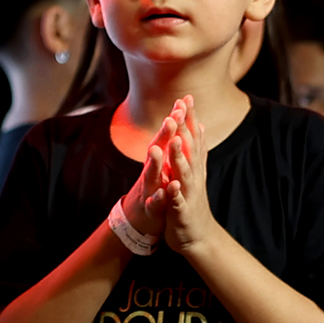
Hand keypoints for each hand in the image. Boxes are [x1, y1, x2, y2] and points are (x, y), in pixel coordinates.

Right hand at [118, 96, 190, 245]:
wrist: (140, 220)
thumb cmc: (154, 189)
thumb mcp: (163, 164)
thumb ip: (169, 142)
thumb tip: (176, 118)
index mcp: (159, 161)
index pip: (167, 137)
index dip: (175, 120)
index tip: (183, 102)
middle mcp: (152, 171)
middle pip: (157, 150)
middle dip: (164, 135)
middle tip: (171, 118)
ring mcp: (149, 189)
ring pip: (151, 174)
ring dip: (154, 162)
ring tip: (157, 149)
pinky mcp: (150, 208)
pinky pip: (154, 202)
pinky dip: (158, 197)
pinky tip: (163, 192)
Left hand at [151, 98, 221, 255]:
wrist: (197, 236)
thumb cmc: (191, 201)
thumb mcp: (194, 171)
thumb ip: (196, 148)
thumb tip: (200, 125)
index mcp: (194, 166)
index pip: (192, 138)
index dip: (189, 118)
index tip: (186, 96)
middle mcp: (194, 176)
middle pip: (190, 150)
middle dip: (184, 130)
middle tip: (178, 110)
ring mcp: (189, 194)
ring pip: (184, 173)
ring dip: (180, 158)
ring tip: (175, 142)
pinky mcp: (181, 212)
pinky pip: (177, 202)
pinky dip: (175, 193)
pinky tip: (171, 186)